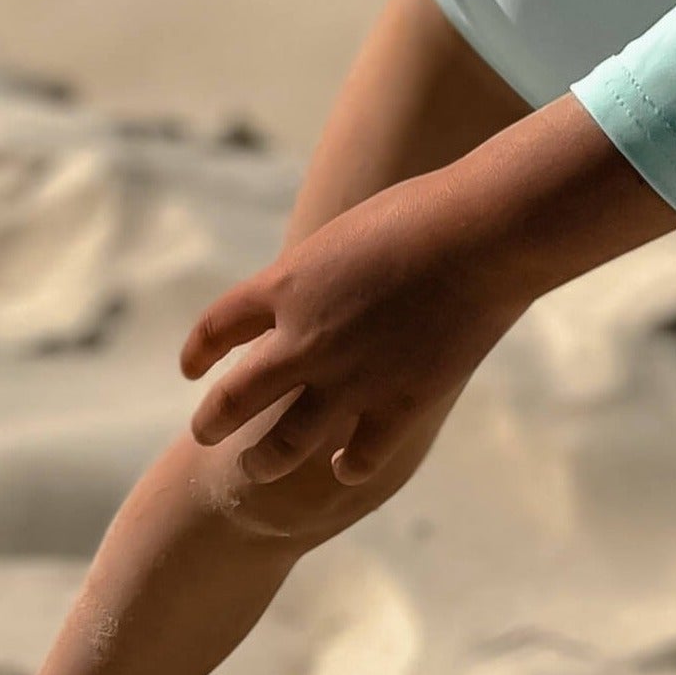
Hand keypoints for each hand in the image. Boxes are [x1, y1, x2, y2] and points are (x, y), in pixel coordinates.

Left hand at [181, 166, 521, 488]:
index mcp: (288, 283)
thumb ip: (323, 270)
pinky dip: (347, 464)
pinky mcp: (400, 402)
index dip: (198, 350)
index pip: (219, 325)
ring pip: (284, 442)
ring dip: (263, 458)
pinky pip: (360, 453)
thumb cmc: (427, 208)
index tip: (190, 368)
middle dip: (211, 421)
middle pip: (234, 397)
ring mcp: (351, 377)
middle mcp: (305, 338)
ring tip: (255, 465)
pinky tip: (342, 466)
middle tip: (203, 433)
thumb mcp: (350, 231)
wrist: (485, 232)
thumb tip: (316, 288)